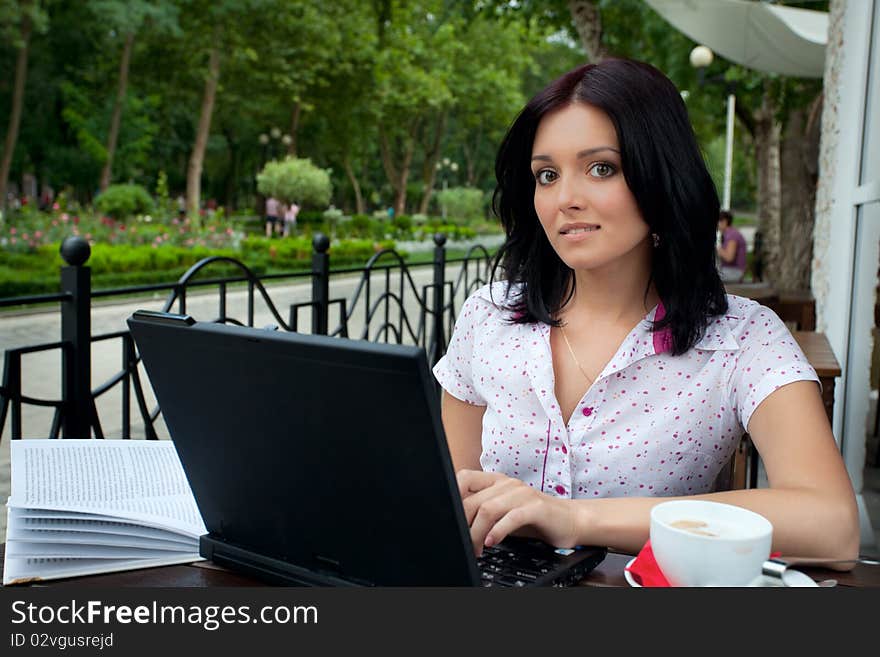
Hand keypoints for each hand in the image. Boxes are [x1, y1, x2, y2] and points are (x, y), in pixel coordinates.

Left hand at [456, 469, 579, 555]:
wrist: (569, 520)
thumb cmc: (533, 518)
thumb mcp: (503, 512)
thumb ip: (482, 510)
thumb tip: (455, 522)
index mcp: (496, 481)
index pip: (464, 478)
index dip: (452, 496)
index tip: (448, 519)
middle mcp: (507, 484)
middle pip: (472, 500)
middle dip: (463, 526)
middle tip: (463, 543)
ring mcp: (522, 494)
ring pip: (488, 510)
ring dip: (477, 533)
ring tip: (477, 548)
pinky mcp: (536, 507)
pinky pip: (511, 517)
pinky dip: (498, 531)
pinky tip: (492, 542)